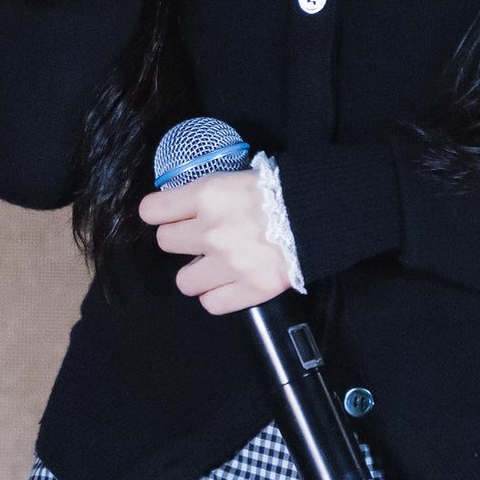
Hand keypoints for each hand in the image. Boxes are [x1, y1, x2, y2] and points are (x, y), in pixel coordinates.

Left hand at [137, 172, 292, 312]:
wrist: (326, 211)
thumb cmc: (284, 187)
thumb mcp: (239, 176)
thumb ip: (209, 194)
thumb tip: (183, 206)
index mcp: (207, 195)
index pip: (153, 211)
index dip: (160, 212)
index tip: (170, 214)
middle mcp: (210, 231)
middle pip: (166, 243)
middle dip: (182, 239)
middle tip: (202, 235)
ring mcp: (229, 265)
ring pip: (184, 281)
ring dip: (198, 272)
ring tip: (217, 264)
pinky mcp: (250, 290)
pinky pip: (211, 303)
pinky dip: (217, 295)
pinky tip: (230, 282)